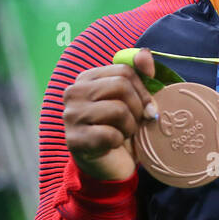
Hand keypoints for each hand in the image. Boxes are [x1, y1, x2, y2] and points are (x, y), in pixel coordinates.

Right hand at [63, 48, 157, 181]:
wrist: (110, 165)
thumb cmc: (121, 128)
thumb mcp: (135, 100)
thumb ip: (139, 75)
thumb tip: (145, 53)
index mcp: (87, 78)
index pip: (124, 70)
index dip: (143, 90)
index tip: (148, 107)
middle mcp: (73, 92)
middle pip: (121, 86)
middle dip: (138, 107)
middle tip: (137, 123)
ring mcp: (70, 116)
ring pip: (118, 110)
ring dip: (130, 126)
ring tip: (124, 133)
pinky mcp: (74, 139)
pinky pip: (111, 134)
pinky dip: (120, 141)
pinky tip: (113, 145)